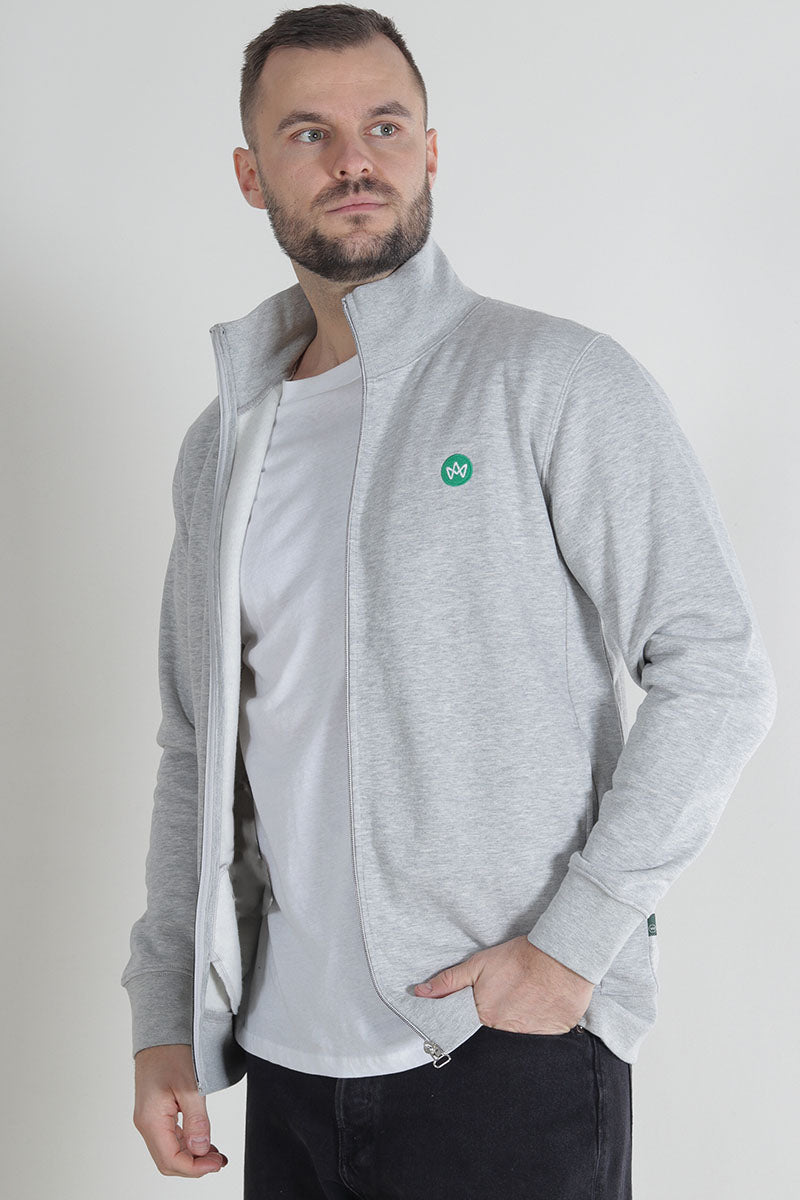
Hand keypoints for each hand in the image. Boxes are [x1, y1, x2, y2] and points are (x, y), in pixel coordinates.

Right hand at [132, 1044, 227, 1176]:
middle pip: (168, 1161)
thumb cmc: (171, 1051)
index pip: (171, 1160)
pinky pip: (169, 1138)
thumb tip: (202, 1150)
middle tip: (219, 1161)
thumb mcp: (190, 1084)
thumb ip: (196, 1120)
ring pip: (168, 1151)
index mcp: (151, 1120)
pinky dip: (186, 1145)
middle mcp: (147, 1123)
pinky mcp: (156, 1112)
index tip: (217, 1164)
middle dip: (194, 1166)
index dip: (195, 1168)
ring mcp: (150, 1118)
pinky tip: (202, 1142)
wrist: (160, 1032)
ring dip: (191, 1157)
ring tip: (215, 1155)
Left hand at [413, 934, 594, 1033]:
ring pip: (518, 1034)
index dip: (478, 1016)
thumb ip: (449, 981)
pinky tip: (542, 1006)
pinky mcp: (552, 1035)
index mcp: (485, 1017)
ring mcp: (530, 1037)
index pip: (473, 1027)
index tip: (486, 1006)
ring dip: (519, 1021)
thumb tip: (420, 992)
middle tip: (509, 999)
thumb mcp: (478, 965)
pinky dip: (540, 1024)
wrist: (559, 958)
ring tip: (526, 1000)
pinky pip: (541, 1036)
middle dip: (499, 1018)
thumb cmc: (518, 958)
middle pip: (496, 1031)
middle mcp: (505, 1032)